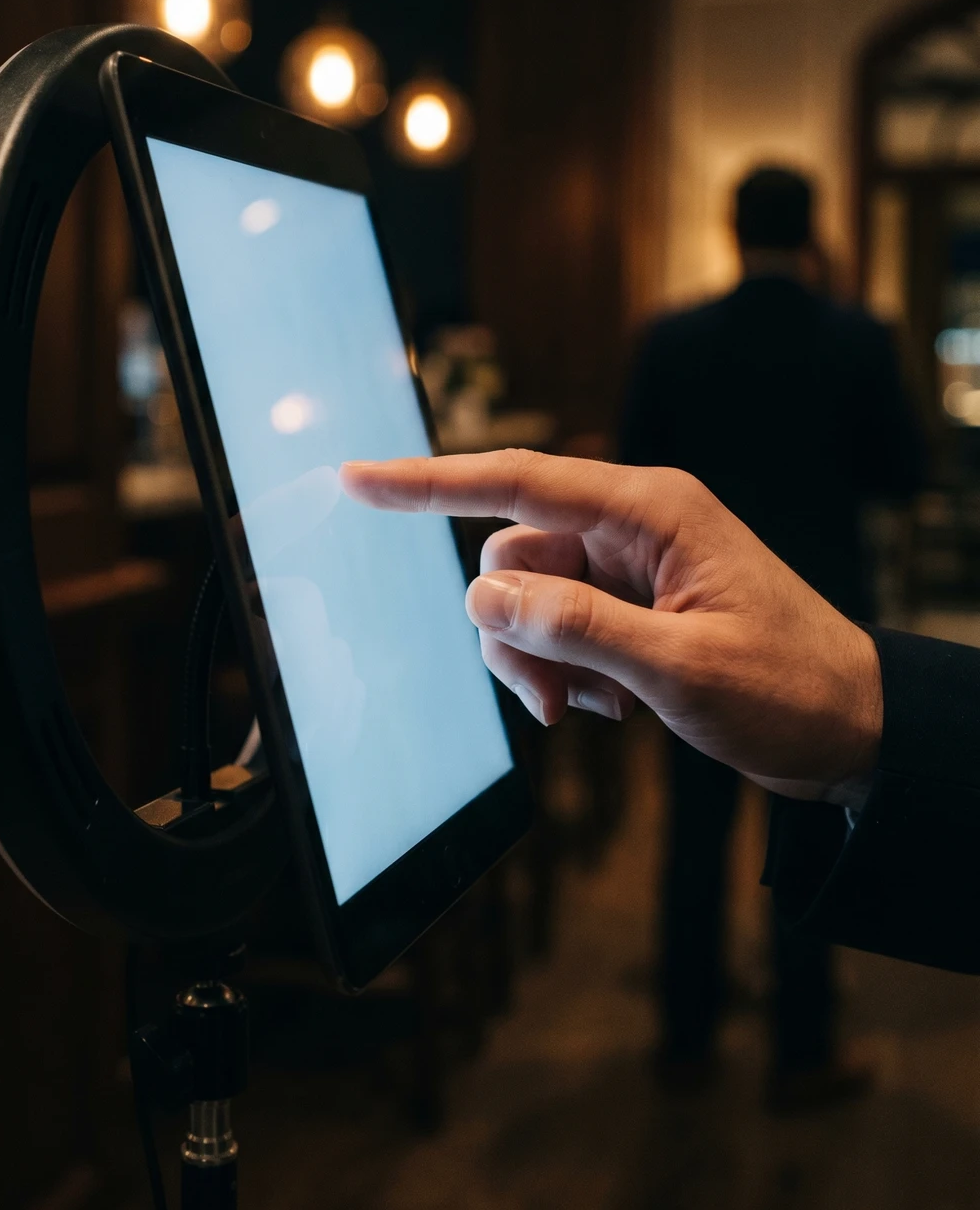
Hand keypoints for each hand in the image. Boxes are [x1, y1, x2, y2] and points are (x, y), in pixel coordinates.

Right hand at [340, 450, 881, 804]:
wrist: (853, 729)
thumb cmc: (788, 689)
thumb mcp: (680, 667)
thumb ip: (577, 629)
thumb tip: (483, 602)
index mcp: (650, 510)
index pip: (516, 481)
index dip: (428, 482)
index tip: (357, 480)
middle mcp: (632, 525)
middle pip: (511, 558)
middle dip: (513, 633)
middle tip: (549, 702)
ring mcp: (629, 565)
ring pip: (527, 599)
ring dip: (539, 661)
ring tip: (591, 709)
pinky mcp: (630, 604)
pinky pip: (556, 626)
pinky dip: (563, 670)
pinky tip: (613, 706)